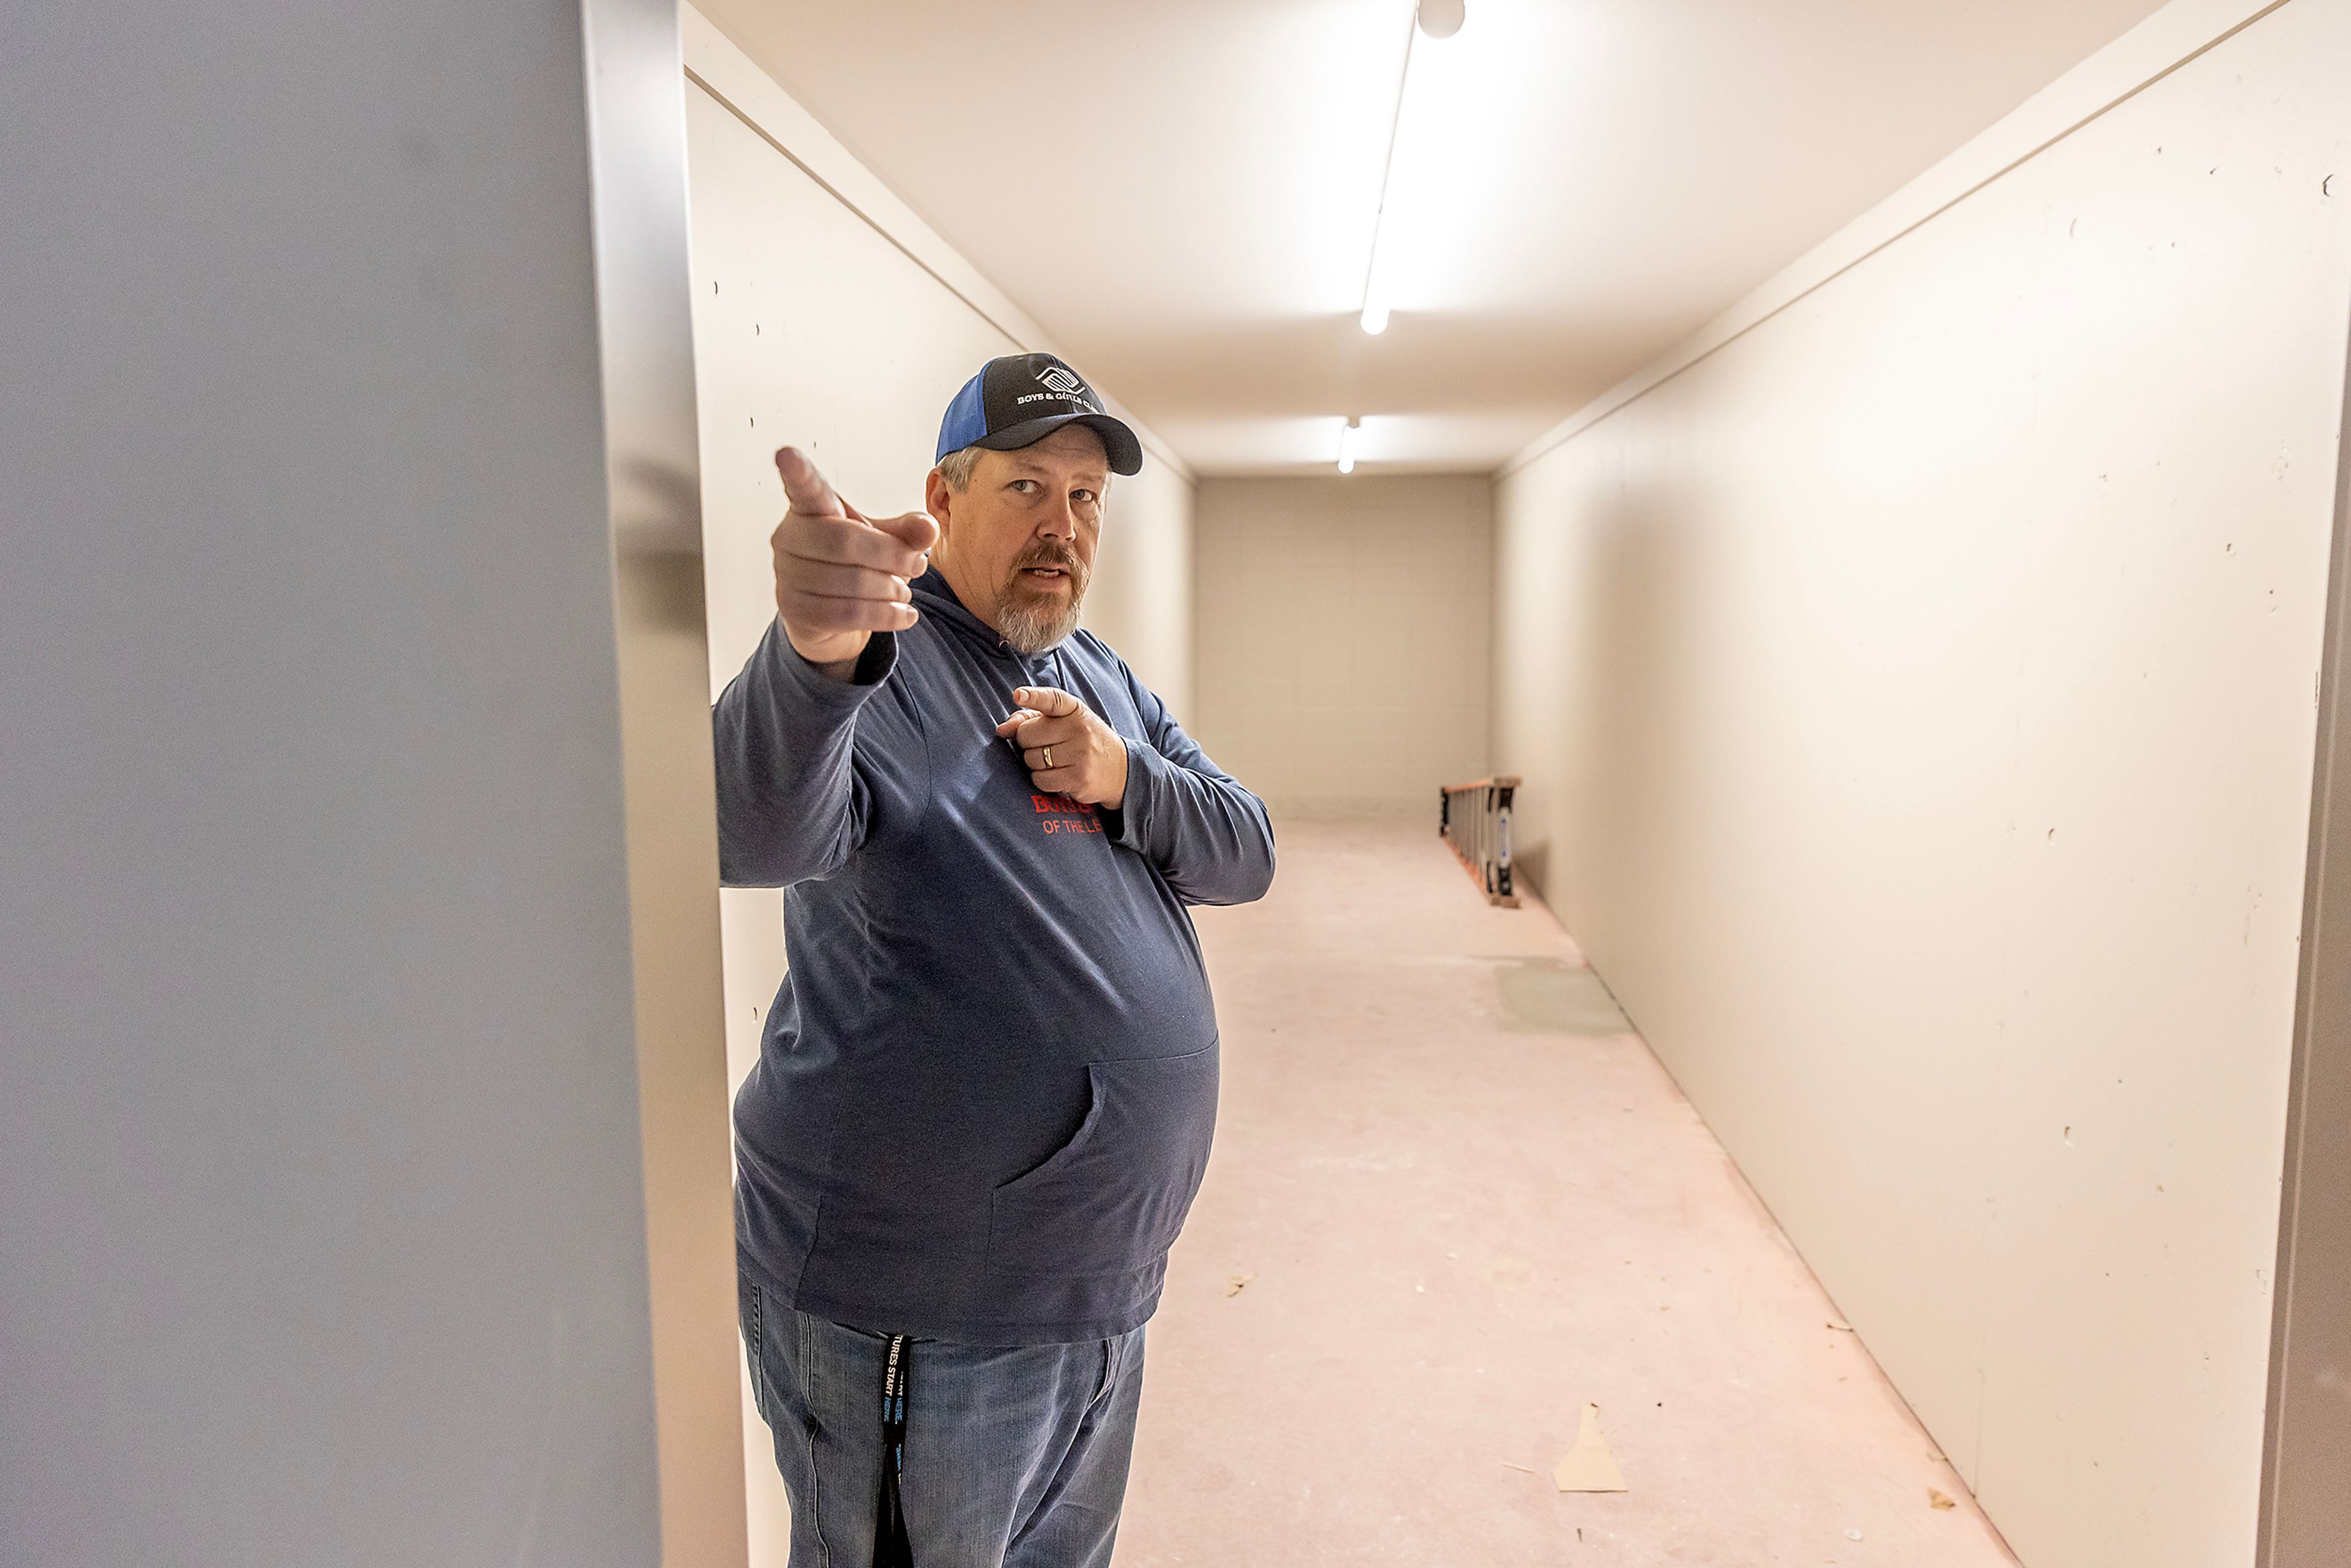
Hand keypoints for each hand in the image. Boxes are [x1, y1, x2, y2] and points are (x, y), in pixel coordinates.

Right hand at [770, 446, 938, 675]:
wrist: (827, 608)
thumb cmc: (854, 559)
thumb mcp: (883, 538)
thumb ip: (907, 530)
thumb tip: (929, 528)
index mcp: (811, 507)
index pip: (805, 487)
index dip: (797, 472)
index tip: (786, 454)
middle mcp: (790, 536)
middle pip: (845, 542)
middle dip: (892, 556)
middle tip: (918, 565)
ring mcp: (786, 573)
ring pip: (850, 583)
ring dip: (891, 590)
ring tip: (905, 591)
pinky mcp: (793, 609)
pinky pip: (846, 614)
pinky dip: (885, 616)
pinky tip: (905, 614)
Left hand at [994, 686, 1129, 808]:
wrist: (1120, 768)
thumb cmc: (1084, 741)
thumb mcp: (1065, 722)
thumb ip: (1031, 718)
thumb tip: (1002, 730)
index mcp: (1075, 709)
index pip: (1052, 700)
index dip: (1033, 697)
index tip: (1018, 695)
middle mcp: (1079, 729)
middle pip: (1027, 735)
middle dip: (1027, 742)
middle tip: (1044, 745)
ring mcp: (1080, 754)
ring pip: (1031, 759)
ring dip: (1034, 763)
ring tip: (1054, 760)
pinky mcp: (1078, 778)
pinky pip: (1040, 779)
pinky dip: (1042, 779)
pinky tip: (1057, 774)